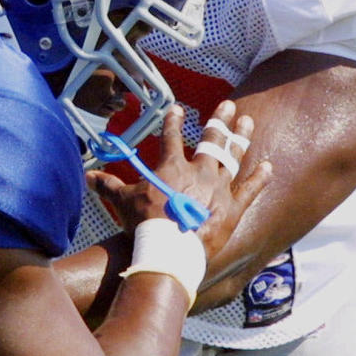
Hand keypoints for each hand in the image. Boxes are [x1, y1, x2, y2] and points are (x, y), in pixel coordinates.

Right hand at [87, 101, 270, 259]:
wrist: (168, 250)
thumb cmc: (144, 225)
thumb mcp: (122, 202)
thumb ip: (108, 186)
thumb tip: (87, 175)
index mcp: (172, 167)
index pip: (171, 136)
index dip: (173, 121)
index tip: (177, 108)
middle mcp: (199, 172)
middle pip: (212, 140)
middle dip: (219, 120)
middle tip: (228, 105)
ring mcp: (219, 188)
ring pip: (234, 157)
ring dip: (241, 138)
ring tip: (248, 121)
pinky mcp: (233, 209)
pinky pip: (250, 189)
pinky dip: (260, 177)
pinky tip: (269, 165)